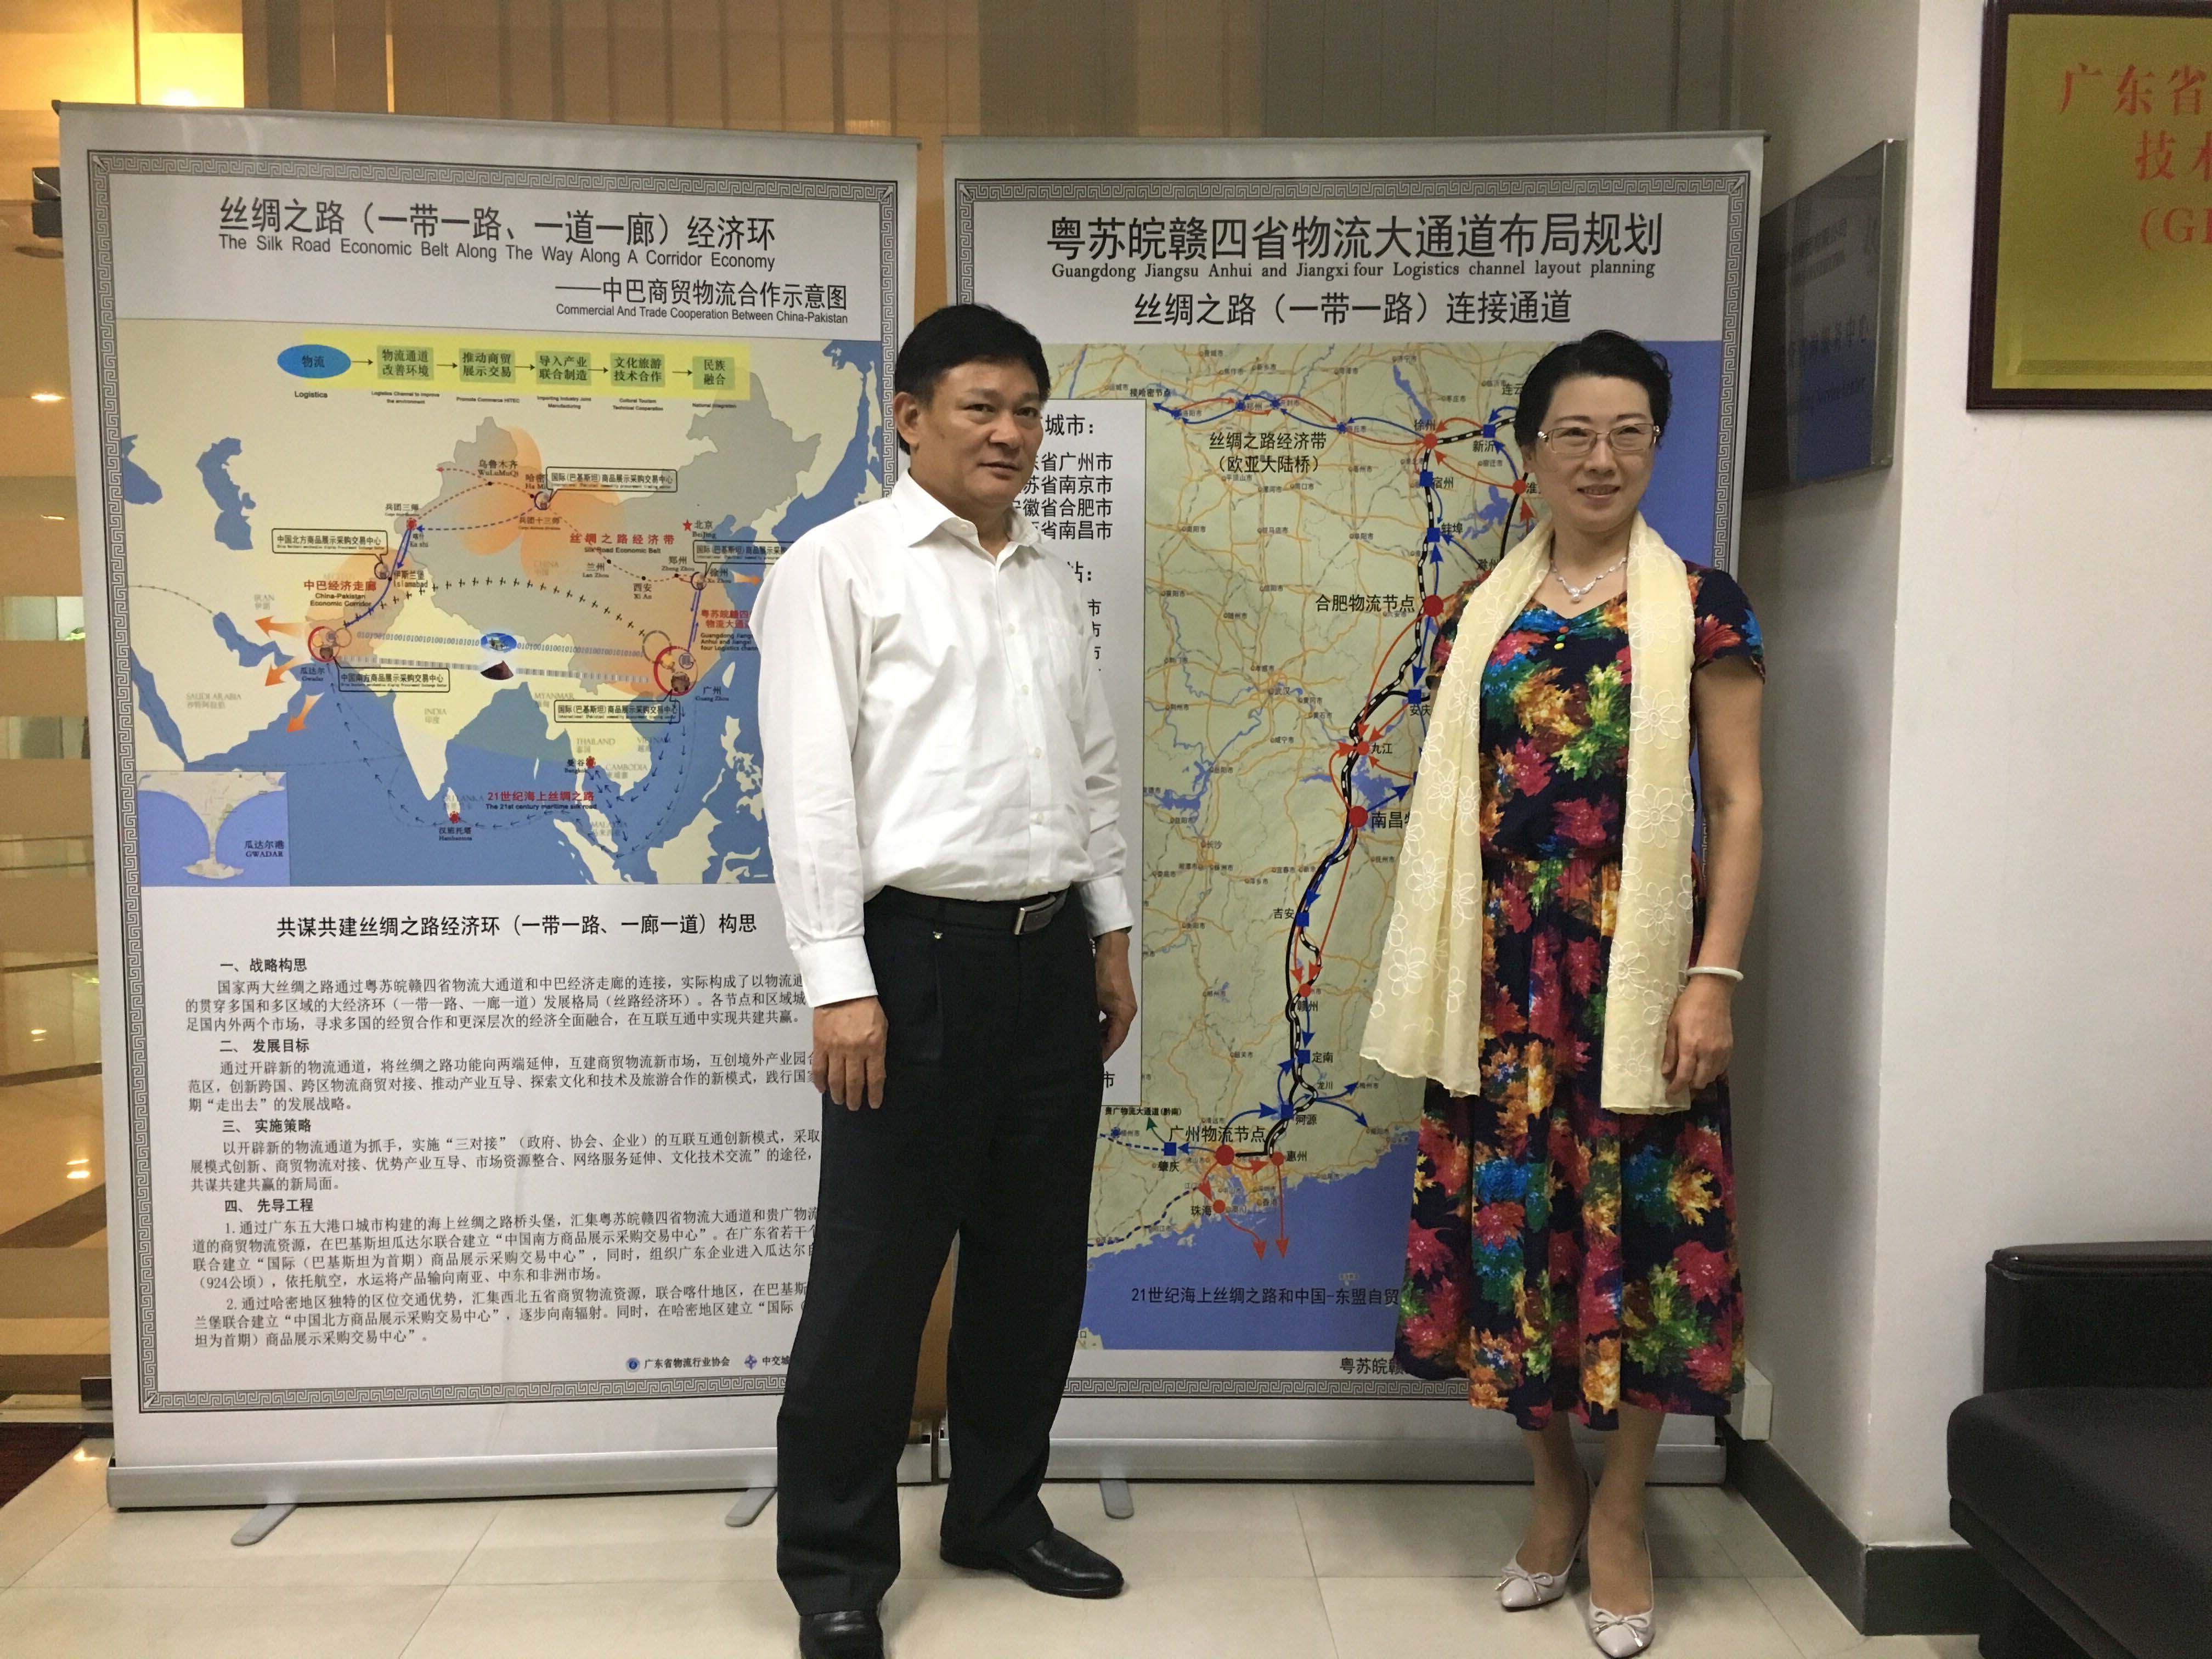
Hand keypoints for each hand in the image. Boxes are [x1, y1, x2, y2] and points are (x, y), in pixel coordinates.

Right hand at [812, 996, 887, 1109]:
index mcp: (874, 1046)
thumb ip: (878, 1048)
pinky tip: (822, 1089)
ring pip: (836, 1079)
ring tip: (840, 1101)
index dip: (875, 1094)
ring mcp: (835, 1049)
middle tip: (854, 1107)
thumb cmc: (866, 1006)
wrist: (843, 989)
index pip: (875, 1077)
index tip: (874, 1104)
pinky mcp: (820, 1044)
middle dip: (855, 1098)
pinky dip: (819, 1081)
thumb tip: (874, 1069)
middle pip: (854, 1082)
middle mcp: (854, 1051)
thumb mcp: (882, 1026)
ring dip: (838, 1093)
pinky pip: (818, 1068)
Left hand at [1093, 930, 1136, 1060]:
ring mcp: (1126, 1006)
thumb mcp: (1092, 997)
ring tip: (1086, 1044)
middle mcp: (1128, 1012)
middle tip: (1085, 1055)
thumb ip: (1088, 1017)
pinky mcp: (1121, 1000)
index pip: (1115, 1041)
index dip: (1104, 1052)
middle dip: (1101, 1046)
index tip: (1091, 1062)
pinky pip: (1113, 1019)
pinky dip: (1102, 1026)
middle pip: (1115, 1036)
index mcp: (1124, 1014)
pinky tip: (1090, 1029)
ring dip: (1101, 1036)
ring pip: (1114, 1028)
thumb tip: (1078, 1033)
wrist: (1111, 949)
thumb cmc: (1101, 973)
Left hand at [1661, 976, 1734, 1097]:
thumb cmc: (1687, 1006)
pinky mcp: (1729, 1048)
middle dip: (1689, 1086)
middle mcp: (1708, 1052)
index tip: (1670, 1094)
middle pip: (1700, 1082)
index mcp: (1690, 1046)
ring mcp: (1721, 1051)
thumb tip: (1666, 1072)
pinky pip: (1722, 1068)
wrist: (1712, 992)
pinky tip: (1705, 1065)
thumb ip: (1670, 1051)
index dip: (1676, 1088)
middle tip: (1681, 1081)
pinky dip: (1713, 1071)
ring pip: (1712, 1076)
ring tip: (1693, 1072)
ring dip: (1701, 1079)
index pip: (1684, 1077)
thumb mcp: (1672, 1026)